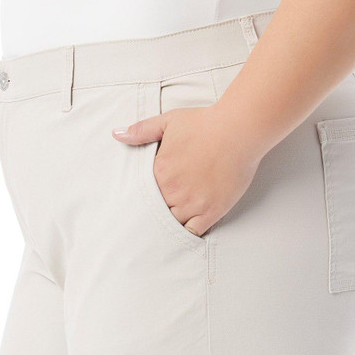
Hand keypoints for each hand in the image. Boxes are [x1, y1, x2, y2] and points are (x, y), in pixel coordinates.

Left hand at [113, 105, 266, 236]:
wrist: (238, 130)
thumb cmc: (205, 124)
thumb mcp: (168, 121)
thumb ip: (141, 130)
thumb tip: (117, 134)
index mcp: (160, 171)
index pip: (142, 195)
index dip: (142, 199)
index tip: (142, 202)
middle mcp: (173, 191)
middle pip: (155, 213)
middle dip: (154, 214)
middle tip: (151, 221)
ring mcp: (193, 203)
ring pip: (172, 225)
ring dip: (170, 225)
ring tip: (166, 227)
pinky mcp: (211, 211)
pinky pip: (193, 233)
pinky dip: (188, 233)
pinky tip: (185, 231)